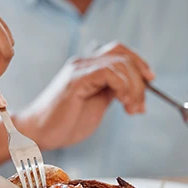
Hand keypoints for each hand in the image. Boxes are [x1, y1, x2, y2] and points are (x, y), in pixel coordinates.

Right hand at [16, 42, 154, 150]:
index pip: (118, 53)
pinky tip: (123, 103)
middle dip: (140, 79)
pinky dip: (123, 86)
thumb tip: (130, 88)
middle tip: (140, 105)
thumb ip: (110, 93)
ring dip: (134, 87)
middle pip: (122, 54)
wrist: (37, 133)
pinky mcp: (75, 79)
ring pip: (119, 63)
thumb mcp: (95, 106)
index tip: (149, 83)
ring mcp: (78, 69)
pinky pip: (108, 72)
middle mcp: (82, 64)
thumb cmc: (62, 124)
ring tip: (132, 108)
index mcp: (86, 69)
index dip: (138, 64)